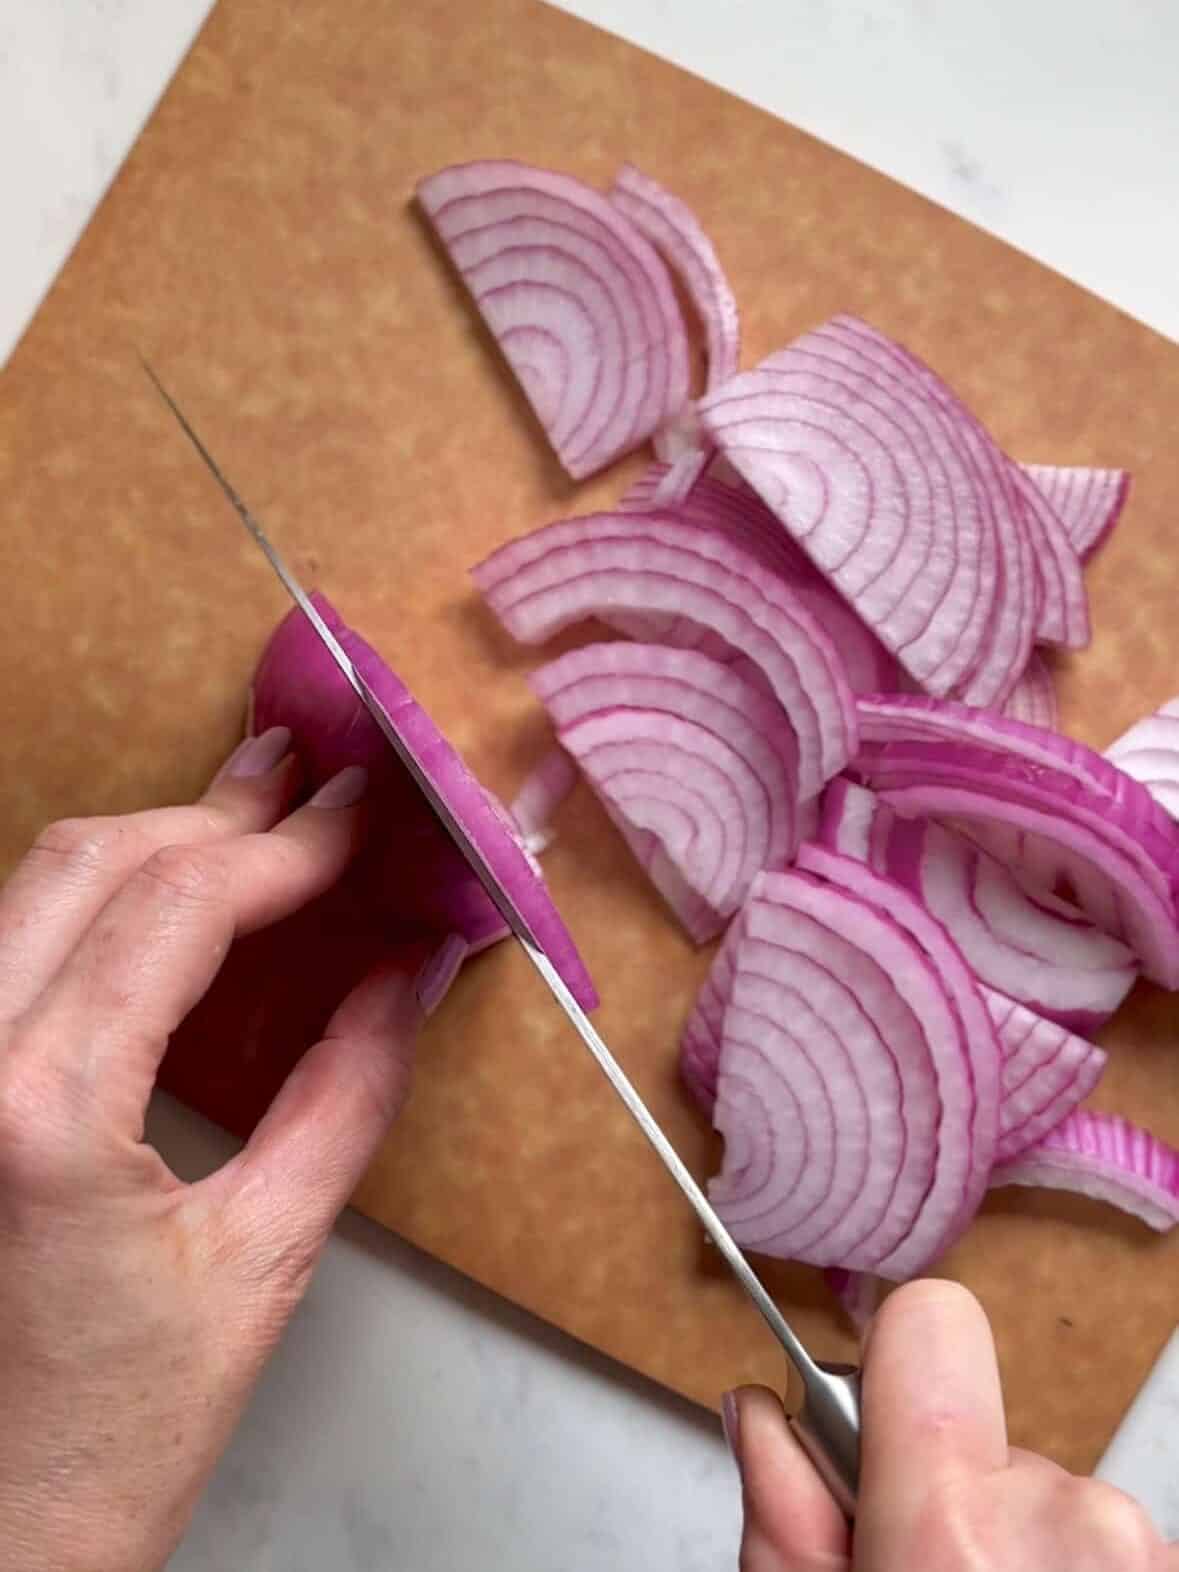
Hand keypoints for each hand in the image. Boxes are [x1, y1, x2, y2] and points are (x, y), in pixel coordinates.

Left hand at [0, 731, 446, 1571]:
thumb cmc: (112, 1435)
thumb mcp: (262, 1260)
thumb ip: (347, 1092)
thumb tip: (410, 974)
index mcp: (39, 1111)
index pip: (178, 908)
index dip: (288, 845)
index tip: (363, 813)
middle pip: (90, 859)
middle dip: (218, 812)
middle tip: (315, 784)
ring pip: (37, 885)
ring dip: (157, 841)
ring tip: (258, 818)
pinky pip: (17, 944)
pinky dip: (105, 900)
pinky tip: (175, 902)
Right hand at [726, 1278, 1175, 1569]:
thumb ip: (780, 1509)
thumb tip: (761, 1411)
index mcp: (951, 1524)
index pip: (931, 1317)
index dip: (893, 1361)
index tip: (878, 1424)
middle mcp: (1065, 1518)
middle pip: (980, 1421)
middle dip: (947, 1486)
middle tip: (917, 1570)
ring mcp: (1140, 1549)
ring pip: (1045, 1486)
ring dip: (1016, 1542)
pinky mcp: (1178, 1567)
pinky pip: (1102, 1536)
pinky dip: (1070, 1571)